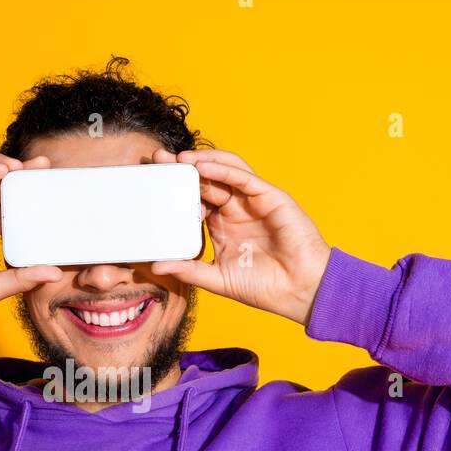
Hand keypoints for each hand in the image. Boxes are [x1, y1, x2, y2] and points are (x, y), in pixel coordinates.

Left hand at [149, 149, 331, 325]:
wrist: (299, 291)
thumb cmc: (263, 287)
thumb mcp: (216, 278)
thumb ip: (188, 270)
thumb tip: (155, 266)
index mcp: (221, 225)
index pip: (193, 199)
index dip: (173, 189)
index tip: (151, 182)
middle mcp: (235, 209)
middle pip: (205, 180)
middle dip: (182, 168)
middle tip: (157, 160)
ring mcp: (253, 201)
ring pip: (225, 171)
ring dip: (202, 161)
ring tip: (179, 159)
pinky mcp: (270, 197)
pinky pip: (244, 178)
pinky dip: (223, 169)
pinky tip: (203, 166)